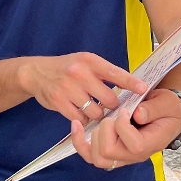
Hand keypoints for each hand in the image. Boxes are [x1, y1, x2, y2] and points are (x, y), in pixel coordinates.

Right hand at [18, 53, 146, 125]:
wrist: (36, 72)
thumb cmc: (67, 68)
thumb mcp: (86, 62)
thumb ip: (105, 73)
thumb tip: (130, 86)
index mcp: (89, 61)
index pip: (115, 73)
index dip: (131, 82)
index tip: (143, 89)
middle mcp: (79, 73)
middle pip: (108, 98)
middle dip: (112, 106)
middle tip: (110, 106)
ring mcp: (67, 88)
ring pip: (96, 112)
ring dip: (98, 115)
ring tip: (94, 109)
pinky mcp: (58, 102)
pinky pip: (80, 118)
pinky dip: (83, 119)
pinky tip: (81, 113)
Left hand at [69, 88, 180, 169]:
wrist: (167, 115)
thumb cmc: (168, 109)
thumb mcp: (167, 103)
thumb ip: (154, 108)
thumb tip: (137, 114)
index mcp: (150, 144)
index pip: (133, 145)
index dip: (123, 126)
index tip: (125, 110)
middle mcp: (134, 155)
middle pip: (108, 153)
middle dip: (105, 129)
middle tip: (113, 115)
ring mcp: (121, 156)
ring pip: (96, 158)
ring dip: (93, 136)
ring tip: (102, 119)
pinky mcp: (111, 151)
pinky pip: (89, 155)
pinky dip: (79, 141)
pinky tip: (76, 124)